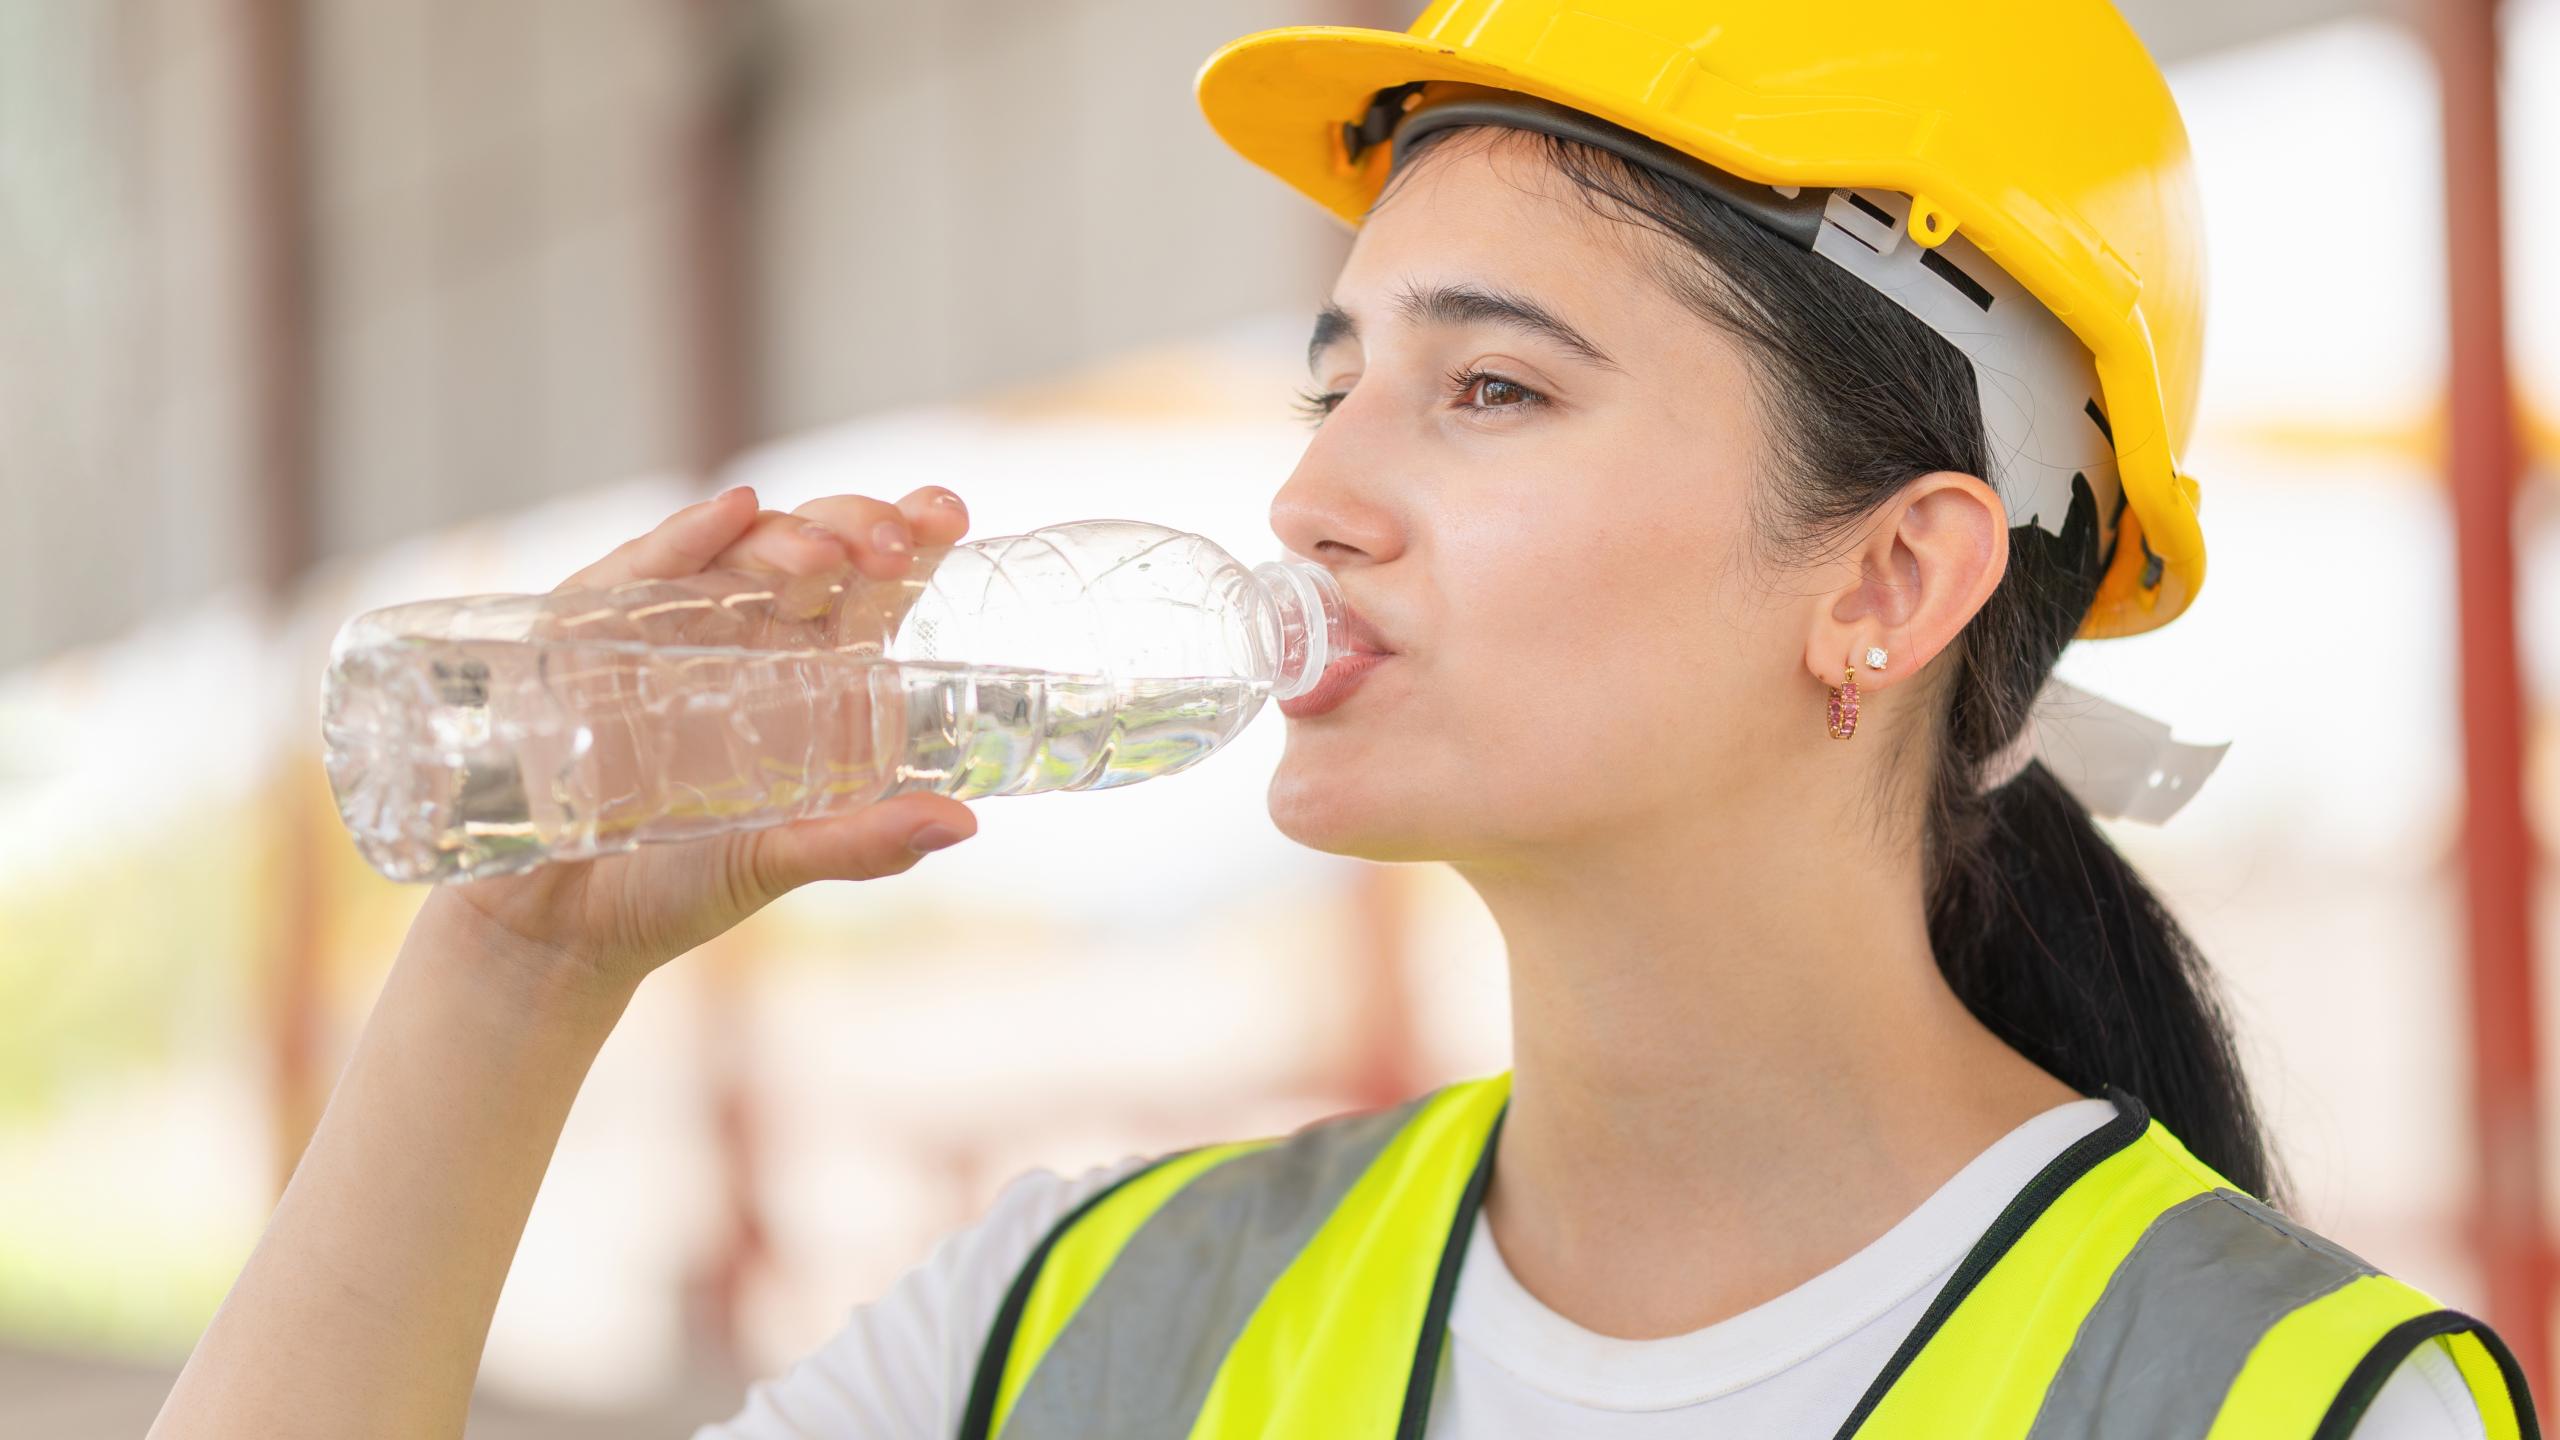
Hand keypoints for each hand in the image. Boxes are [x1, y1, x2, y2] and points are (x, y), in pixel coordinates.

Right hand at [420, 483, 981, 998]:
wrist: (555, 929)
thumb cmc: (674, 887)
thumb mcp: (779, 861)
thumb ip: (864, 845)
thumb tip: (963, 824)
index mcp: (805, 672)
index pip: (865, 585)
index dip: (908, 536)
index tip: (948, 516)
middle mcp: (742, 634)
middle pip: (809, 548)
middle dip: (856, 526)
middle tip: (894, 546)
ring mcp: (665, 624)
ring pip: (733, 548)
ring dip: (784, 535)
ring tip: (826, 552)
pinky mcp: (588, 630)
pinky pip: (638, 571)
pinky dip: (682, 539)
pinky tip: (726, 515)